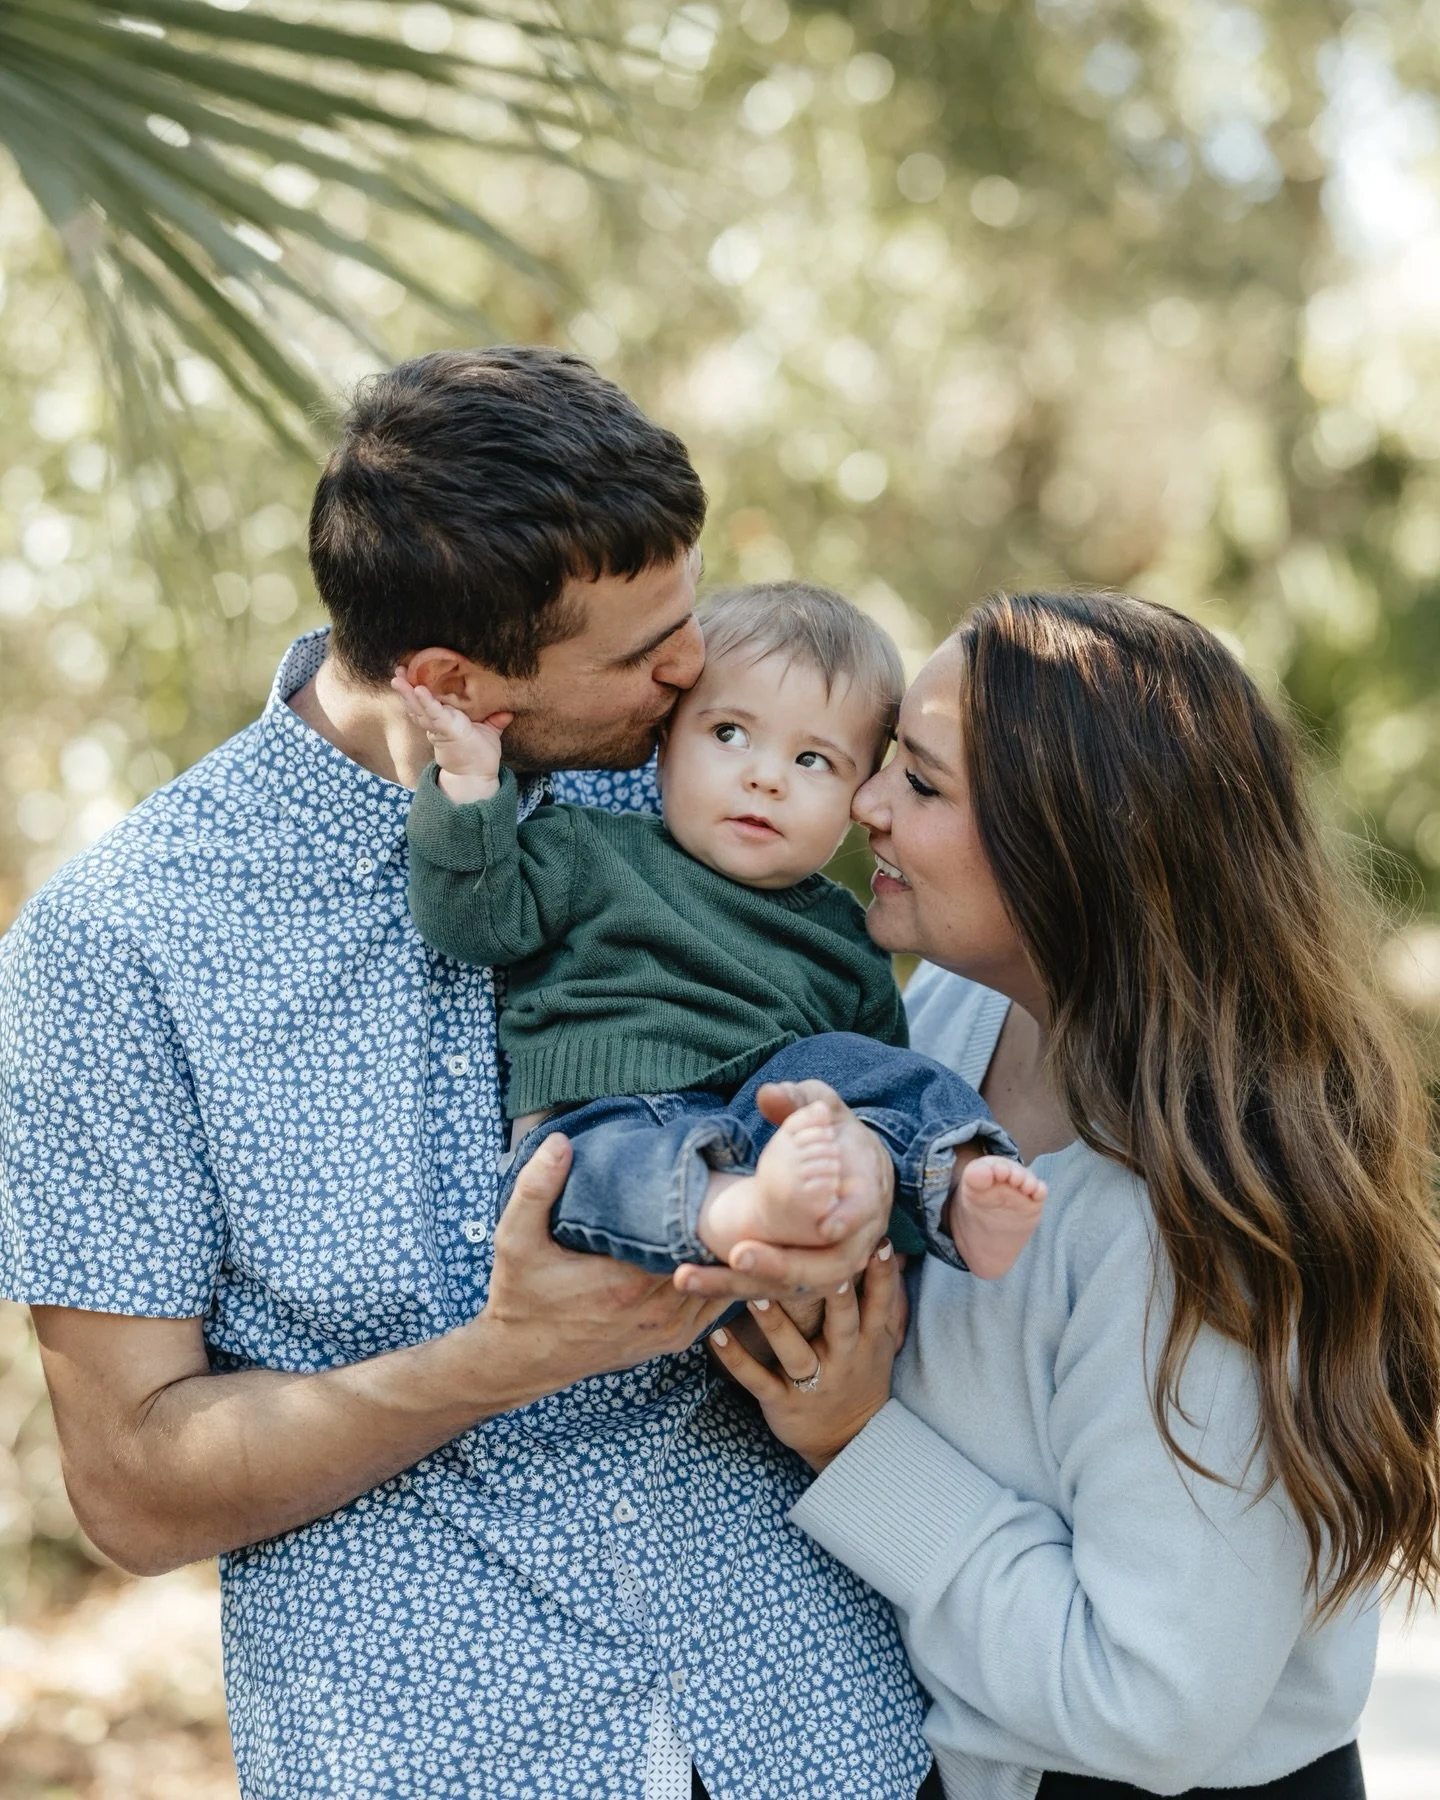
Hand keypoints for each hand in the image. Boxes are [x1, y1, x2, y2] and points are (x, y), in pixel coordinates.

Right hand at [391, 668, 511, 801]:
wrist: (477, 776)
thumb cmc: (480, 755)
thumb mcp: (489, 733)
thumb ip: (495, 721)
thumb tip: (508, 711)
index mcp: (444, 720)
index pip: (428, 702)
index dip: (417, 690)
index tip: (410, 674)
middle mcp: (437, 723)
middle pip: (417, 703)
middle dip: (405, 688)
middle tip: (398, 670)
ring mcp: (440, 726)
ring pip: (419, 707)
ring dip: (407, 693)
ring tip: (397, 678)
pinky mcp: (446, 730)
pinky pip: (433, 713)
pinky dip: (426, 702)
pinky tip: (419, 690)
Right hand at [472, 1135, 730, 1401]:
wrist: (522, 1359)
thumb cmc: (520, 1297)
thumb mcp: (514, 1240)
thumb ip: (535, 1190)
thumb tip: (560, 1142)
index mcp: (625, 1283)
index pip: (686, 1236)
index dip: (698, 1204)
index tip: (698, 1176)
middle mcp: (656, 1310)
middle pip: (709, 1258)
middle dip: (715, 1224)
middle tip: (716, 1186)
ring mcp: (669, 1330)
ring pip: (717, 1283)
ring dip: (720, 1252)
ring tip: (718, 1214)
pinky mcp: (673, 1341)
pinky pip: (714, 1306)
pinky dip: (717, 1280)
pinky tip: (712, 1252)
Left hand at [674, 1083, 891, 1300]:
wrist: (852, 1168)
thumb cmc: (837, 1135)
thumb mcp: (824, 1109)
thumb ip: (800, 1100)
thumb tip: (768, 1095)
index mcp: (867, 1193)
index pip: (863, 1211)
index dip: (847, 1220)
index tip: (825, 1228)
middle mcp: (856, 1238)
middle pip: (827, 1267)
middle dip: (782, 1266)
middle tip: (738, 1255)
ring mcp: (831, 1263)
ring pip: (794, 1287)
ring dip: (742, 1284)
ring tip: (691, 1277)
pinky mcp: (803, 1276)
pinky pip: (770, 1290)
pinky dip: (731, 1287)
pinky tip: (692, 1281)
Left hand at [706, 1241, 906, 1470]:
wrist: (848, 1440)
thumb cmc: (861, 1374)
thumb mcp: (880, 1340)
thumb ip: (881, 1297)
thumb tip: (886, 1245)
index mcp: (869, 1340)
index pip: (880, 1303)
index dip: (881, 1274)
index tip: (876, 1240)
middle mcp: (844, 1359)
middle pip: (842, 1322)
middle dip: (834, 1295)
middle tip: (816, 1262)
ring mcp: (813, 1382)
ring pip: (794, 1350)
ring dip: (774, 1322)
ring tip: (753, 1292)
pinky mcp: (783, 1402)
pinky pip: (757, 1379)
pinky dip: (735, 1357)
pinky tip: (715, 1333)